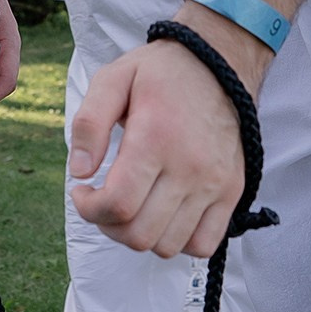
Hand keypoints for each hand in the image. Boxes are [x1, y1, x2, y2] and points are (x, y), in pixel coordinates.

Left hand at [69, 36, 247, 258]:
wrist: (220, 65)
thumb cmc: (160, 74)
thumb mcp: (112, 80)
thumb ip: (89, 125)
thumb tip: (79, 172)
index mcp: (155, 138)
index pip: (118, 204)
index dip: (89, 209)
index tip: (82, 191)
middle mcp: (189, 167)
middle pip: (140, 233)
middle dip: (108, 225)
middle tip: (103, 201)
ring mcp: (214, 184)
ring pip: (168, 246)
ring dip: (140, 236)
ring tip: (132, 207)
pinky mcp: (231, 192)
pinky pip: (203, 244)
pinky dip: (178, 241)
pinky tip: (163, 216)